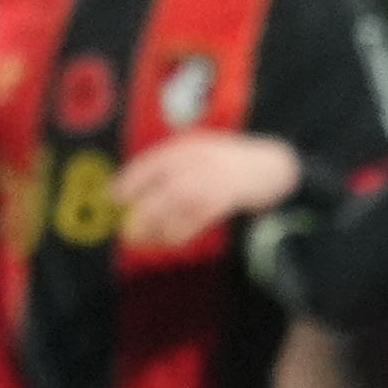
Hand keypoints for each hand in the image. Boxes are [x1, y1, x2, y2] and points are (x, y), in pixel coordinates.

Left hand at [115, 130, 302, 248]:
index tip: (114, 196)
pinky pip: (197, 218)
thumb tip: (142, 192)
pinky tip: (171, 241)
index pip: (154, 162)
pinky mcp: (228, 198)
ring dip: (159, 225)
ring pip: (178, 204)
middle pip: (164, 186)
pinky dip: (181, 232)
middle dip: (143, 209)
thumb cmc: (233, 163)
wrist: (273, 166)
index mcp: (191, 146)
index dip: (132, 179)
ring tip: (145, 241)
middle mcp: (201, 159)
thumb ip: (177, 167)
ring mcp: (215, 178)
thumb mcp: (204, 153)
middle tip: (127, 229)